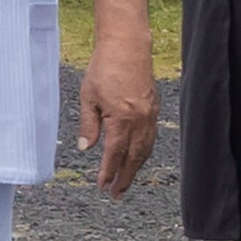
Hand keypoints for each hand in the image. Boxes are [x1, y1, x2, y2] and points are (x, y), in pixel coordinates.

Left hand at [80, 46, 158, 196]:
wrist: (127, 47)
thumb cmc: (104, 68)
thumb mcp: (88, 97)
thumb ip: (89, 125)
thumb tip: (87, 148)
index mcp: (121, 119)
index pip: (114, 154)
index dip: (108, 172)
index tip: (102, 186)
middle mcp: (139, 121)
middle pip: (133, 158)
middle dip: (124, 178)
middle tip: (116, 194)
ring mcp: (149, 115)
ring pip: (145, 150)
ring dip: (135, 168)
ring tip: (126, 180)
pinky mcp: (154, 108)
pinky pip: (150, 137)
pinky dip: (144, 151)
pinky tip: (137, 157)